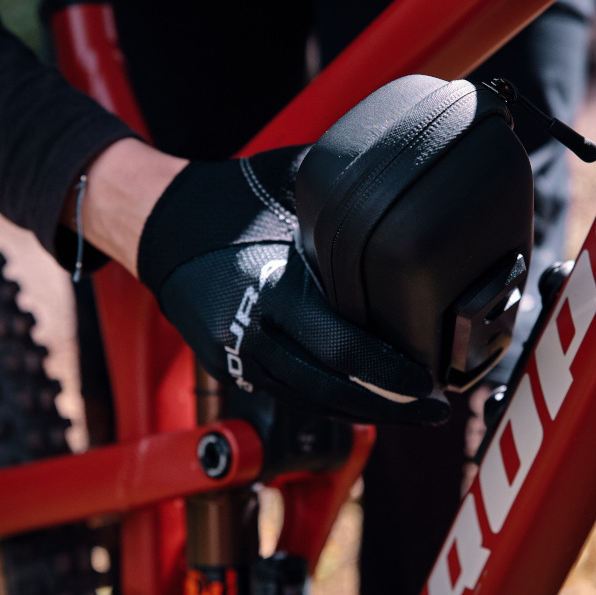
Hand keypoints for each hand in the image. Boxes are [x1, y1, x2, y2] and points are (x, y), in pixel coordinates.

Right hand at [137, 147, 448, 424]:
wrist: (160, 225)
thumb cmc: (229, 200)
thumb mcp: (287, 184)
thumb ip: (341, 194)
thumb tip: (398, 179)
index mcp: (273, 290)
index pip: (342, 349)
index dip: (390, 374)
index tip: (429, 382)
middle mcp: (253, 333)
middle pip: (332, 390)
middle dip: (390, 408)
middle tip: (435, 412)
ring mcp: (237, 355)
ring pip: (311, 401)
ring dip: (364, 413)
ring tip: (410, 415)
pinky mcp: (230, 365)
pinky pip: (288, 395)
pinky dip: (329, 404)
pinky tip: (362, 405)